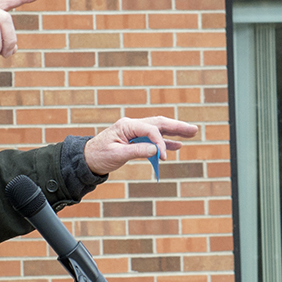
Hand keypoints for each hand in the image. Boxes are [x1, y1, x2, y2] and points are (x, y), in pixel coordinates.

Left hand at [84, 116, 198, 176]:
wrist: (86, 159)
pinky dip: (165, 142)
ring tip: (191, 133)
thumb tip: (156, 151)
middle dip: (177, 126)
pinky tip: (177, 145)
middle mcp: (132, 125)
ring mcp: (133, 131)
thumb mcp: (117, 155)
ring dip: (174, 131)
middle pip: (158, 123)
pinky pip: (152, 138)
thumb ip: (137, 152)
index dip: (160, 143)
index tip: (163, 157)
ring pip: (158, 129)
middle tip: (194, 130)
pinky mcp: (134, 139)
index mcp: (127, 125)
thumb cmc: (99, 156)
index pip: (150, 130)